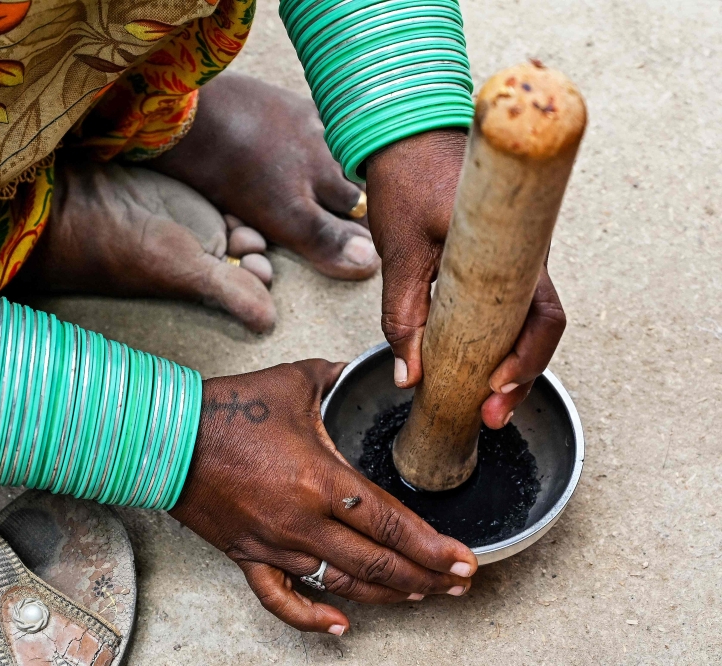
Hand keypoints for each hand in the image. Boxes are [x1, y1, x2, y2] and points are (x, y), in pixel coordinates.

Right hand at [170, 360, 476, 633]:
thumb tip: (361, 367)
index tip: (465, 561)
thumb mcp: (293, 381)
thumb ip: (336, 375)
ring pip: (342, 584)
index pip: (391, 524)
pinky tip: (339, 626)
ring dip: (387, 594)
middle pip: (378, 563)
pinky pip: (281, 599)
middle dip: (426, 577)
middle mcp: (304, 522)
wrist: (167, 436)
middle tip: (458, 584)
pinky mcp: (248, 554)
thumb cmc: (228, 409)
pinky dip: (311, 617)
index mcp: (321, 480)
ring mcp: (275, 544)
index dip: (434, 549)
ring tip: (420, 595)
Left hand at [365, 129, 566, 427]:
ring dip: (506, 361)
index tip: (496, 390)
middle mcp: (524, 255)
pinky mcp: (495, 257)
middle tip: (488, 415)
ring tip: (480, 402)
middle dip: (518, 377)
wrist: (405, 129)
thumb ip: (402, 314)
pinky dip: (492, 336)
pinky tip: (471, 362)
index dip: (527, 361)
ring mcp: (512, 256)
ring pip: (523, 319)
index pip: (543, 316)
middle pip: (539, 328)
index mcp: (514, 247)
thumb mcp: (399, 250)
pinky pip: (505, 303)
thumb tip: (409, 377)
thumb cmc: (408, 176)